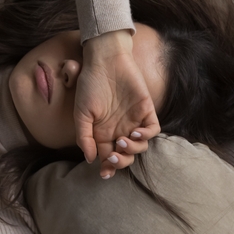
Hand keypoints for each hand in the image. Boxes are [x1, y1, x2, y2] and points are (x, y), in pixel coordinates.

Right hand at [74, 30, 160, 178]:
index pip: (108, 157)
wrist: (105, 60)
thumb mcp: (80, 113)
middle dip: (120, 162)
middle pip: (126, 155)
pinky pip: (152, 130)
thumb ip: (84, 137)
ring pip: (140, 146)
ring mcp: (134, 120)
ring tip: (121, 141)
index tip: (104, 173)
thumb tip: (90, 159)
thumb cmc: (90, 84)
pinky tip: (135, 132)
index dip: (108, 168)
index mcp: (103, 133)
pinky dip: (146, 135)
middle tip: (113, 157)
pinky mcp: (146, 110)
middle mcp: (119, 129)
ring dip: (132, 150)